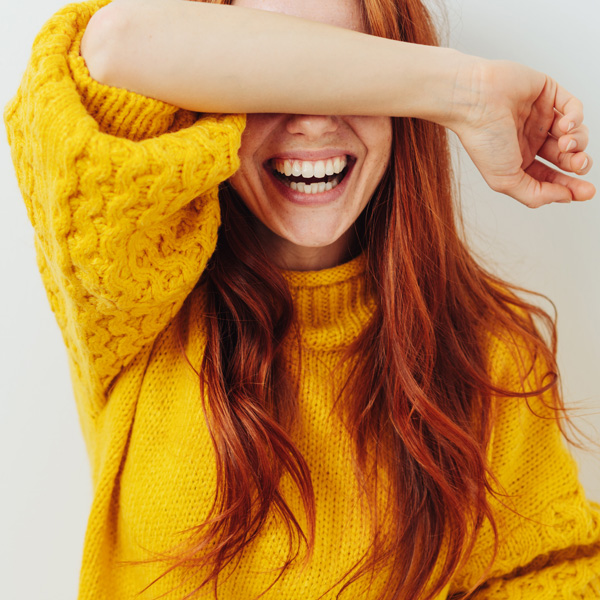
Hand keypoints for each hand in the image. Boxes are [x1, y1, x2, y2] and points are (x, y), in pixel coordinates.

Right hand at [447, 58, 594, 207]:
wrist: (474, 102)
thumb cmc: (482, 139)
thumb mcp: (505, 180)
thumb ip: (534, 195)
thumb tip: (565, 196)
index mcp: (519, 161)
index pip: (551, 177)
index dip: (570, 187)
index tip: (585, 192)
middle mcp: (531, 140)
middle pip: (567, 157)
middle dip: (578, 163)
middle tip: (577, 164)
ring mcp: (540, 116)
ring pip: (575, 133)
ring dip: (578, 141)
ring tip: (565, 143)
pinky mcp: (547, 93)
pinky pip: (573, 107)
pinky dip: (577, 118)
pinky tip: (565, 125)